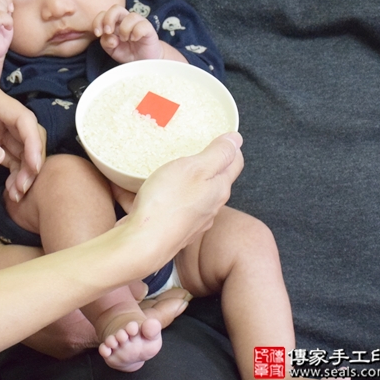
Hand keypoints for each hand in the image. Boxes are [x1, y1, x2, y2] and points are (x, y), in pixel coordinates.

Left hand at [0, 79, 43, 199]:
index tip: (33, 166)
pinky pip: (8, 157)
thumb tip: (0, 158)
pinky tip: (12, 189)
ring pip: (20, 148)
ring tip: (18, 192)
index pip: (21, 117)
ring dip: (23, 170)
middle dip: (31, 158)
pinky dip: (13, 173)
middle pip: (26, 132)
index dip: (32, 141)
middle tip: (26, 184)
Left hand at [94, 5, 162, 61]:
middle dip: (109, 19)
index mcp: (115, 23)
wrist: (144, 60)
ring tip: (125, 40)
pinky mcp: (149, 29)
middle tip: (108, 32)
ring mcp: (138, 23)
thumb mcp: (112, 50)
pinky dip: (136, 32)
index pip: (104, 13)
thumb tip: (108, 36)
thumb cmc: (128, 52)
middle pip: (116, 8)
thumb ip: (106, 43)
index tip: (98, 34)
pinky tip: (135, 39)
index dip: (98, 21)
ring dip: (124, 29)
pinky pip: (142, 25)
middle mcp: (126, 20)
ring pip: (131, 16)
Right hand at [116, 132, 243, 262]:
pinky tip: (142, 190)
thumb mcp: (196, 167)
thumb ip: (218, 153)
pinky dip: (159, 196)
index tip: (220, 136)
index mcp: (218, 188)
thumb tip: (237, 139)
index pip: (235, 163)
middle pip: (213, 180)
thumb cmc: (167, 203)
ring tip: (165, 167)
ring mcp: (191, 221)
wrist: (142, 244)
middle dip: (206, 164)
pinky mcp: (171, 229)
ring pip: (190, 194)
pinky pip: (168, 206)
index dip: (230, 147)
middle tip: (192, 148)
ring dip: (182, 180)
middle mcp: (209, 207)